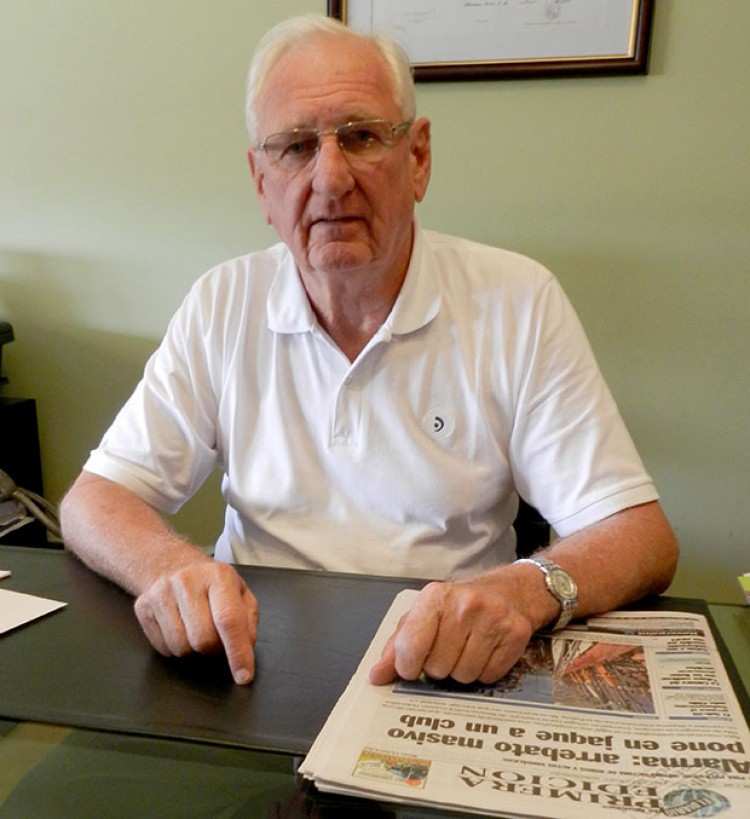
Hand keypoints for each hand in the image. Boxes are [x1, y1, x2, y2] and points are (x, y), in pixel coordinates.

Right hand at [134, 561, 258, 684]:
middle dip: (214, 649)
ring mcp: (162, 592)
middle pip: (203, 639)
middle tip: (216, 638)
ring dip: (193, 650)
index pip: (228, 619)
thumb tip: (244, 651)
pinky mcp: (143, 606)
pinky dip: (174, 648)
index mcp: (219, 576)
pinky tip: (179, 628)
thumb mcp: (241, 595)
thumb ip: (248, 623)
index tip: (243, 676)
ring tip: (196, 629)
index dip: (237, 652)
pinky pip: (162, 648)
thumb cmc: (214, 587)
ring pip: (181, 647)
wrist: (176, 567)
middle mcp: (188, 580)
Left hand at [369, 574, 535, 685]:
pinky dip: (484, 671)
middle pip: (437, 667)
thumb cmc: (459, 607)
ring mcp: (493, 617)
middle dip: (439, 667)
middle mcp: (465, 604)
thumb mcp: (424, 616)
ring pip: (464, 676)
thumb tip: (377, 676)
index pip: (410, 647)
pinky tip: (486, 651)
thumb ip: (397, 646)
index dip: (407, 667)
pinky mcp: (516, 633)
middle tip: (448, 649)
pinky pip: (489, 676)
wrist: (509, 592)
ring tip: (467, 648)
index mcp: (435, 596)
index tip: (412, 666)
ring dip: (461, 670)